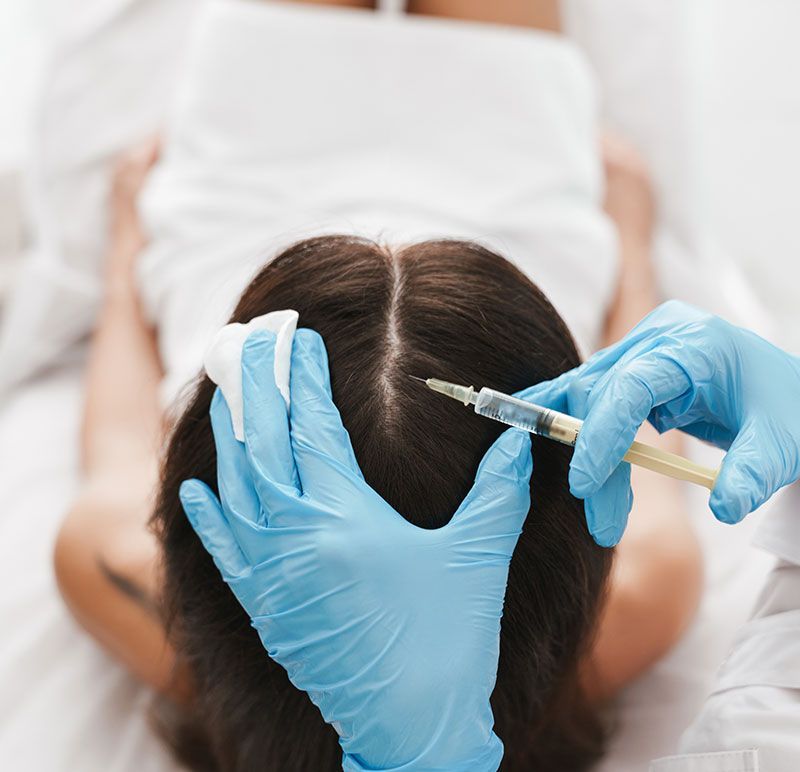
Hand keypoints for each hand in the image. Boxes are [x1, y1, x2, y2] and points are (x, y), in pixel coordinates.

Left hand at [179, 329, 532, 770]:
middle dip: (256, 383)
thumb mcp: (479, 556)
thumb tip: (521, 435)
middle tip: (249, 338)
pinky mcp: (265, 607)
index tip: (297, 336)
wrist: (410, 730)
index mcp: (344, 517)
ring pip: (235, 486)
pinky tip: (194, 488)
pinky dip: (207, 513)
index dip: (302, 375)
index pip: (311, 425)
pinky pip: (223, 548)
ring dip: (229, 433)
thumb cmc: (448, 642)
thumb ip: (499, 489)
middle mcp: (294, 538)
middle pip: (263, 442)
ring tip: (225, 390)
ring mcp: (271, 574)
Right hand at [518, 300, 799, 545]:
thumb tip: (725, 508)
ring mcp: (641, 348)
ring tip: (599, 508)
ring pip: (587, 394)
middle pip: (600, 392)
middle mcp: (659, 338)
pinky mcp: (632, 366)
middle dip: (592, 457)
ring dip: (584, 450)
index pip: (631, 384)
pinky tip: (562, 455)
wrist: (789, 393)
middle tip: (604, 523)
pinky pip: (593, 396)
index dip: (601, 433)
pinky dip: (577, 427)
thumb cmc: (787, 410)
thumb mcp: (784, 444)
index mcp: (695, 344)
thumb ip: (754, 472)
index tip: (585, 485)